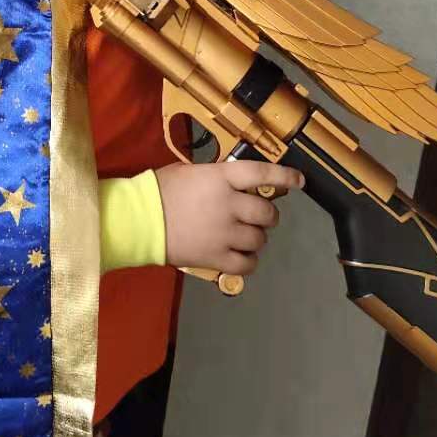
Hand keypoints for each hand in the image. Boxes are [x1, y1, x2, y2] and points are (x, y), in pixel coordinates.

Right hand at [154, 159, 303, 274]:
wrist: (137, 220)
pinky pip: (247, 264)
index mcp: (221, 178)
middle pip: (267, 213)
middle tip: (260, 217)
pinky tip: (241, 256)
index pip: (263, 175)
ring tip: (244, 236)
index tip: (299, 181)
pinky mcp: (216, 257)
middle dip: (268, 215)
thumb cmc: (159, 190)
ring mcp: (224, 233)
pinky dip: (249, 261)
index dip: (285, 177)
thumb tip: (235, 183)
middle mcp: (228, 204)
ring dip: (257, 238)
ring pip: (259, 239)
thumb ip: (217, 177)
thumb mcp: (190, 172)